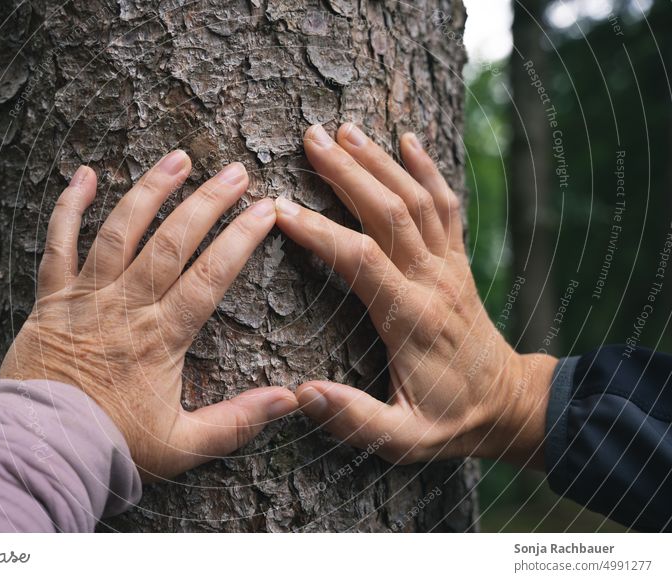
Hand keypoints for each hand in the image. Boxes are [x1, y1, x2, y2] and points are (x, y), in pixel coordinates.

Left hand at [0, 151, 297, 480]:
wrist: (41, 449)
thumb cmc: (115, 445)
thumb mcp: (185, 443)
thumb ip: (239, 420)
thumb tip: (291, 399)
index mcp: (162, 337)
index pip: (210, 276)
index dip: (240, 239)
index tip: (265, 210)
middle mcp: (127, 306)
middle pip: (173, 242)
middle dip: (207, 202)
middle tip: (235, 172)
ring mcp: (86, 296)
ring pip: (121, 231)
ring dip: (150, 191)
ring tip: (178, 157)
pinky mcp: (51, 297)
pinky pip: (57, 243)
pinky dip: (68, 206)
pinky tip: (84, 173)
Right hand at [274, 124, 556, 466]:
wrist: (509, 405)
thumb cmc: (451, 420)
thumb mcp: (404, 440)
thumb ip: (356, 419)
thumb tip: (303, 393)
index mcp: (412, 320)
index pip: (362, 261)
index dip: (320, 233)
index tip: (280, 210)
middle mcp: (434, 281)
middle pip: (391, 212)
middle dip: (347, 173)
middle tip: (310, 138)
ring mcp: (450, 266)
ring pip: (418, 199)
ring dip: (380, 161)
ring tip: (345, 129)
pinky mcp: (459, 260)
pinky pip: (448, 205)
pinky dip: (428, 168)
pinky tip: (408, 139)